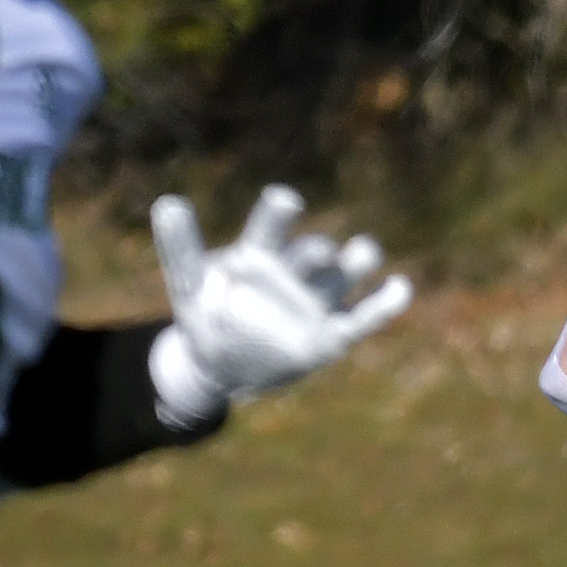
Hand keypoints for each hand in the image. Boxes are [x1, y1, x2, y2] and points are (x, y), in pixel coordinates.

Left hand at [150, 184, 416, 408]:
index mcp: (260, 254)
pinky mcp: (332, 334)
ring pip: (348, 271)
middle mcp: (294, 271)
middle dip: (318, 253)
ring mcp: (317, 301)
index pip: (273, 225)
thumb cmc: (208, 317)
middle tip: (316, 255)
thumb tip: (167, 201)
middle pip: (316, 251)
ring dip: (358, 261)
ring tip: (363, 254)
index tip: (285, 202)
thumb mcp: (189, 285)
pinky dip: (385, 304)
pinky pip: (364, 317)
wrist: (222, 366)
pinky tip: (400, 289)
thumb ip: (180, 247)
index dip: (280, 212)